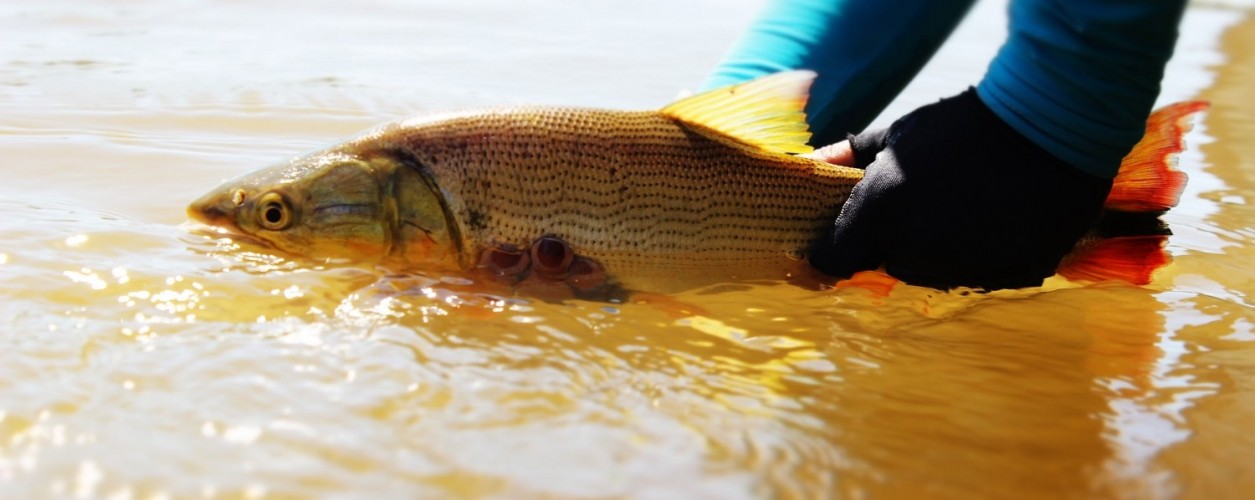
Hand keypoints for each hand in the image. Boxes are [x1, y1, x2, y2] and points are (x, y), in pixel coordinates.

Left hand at [806, 89, 1112, 289]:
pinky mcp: (1011, 275)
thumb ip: (849, 159)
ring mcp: (966, 267)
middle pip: (889, 264)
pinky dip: (986, 254)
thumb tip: (809, 164)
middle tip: (923, 200)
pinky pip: (983, 274)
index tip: (843, 236)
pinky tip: (1001, 217)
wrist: (1051, 123)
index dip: (835, 249)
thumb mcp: (897, 134)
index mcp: (880, 215)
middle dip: (895, 239)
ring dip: (940, 249)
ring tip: (966, 204)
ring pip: (935, 272)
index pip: (832, 261)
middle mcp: (917, 250)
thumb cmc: (963, 124)